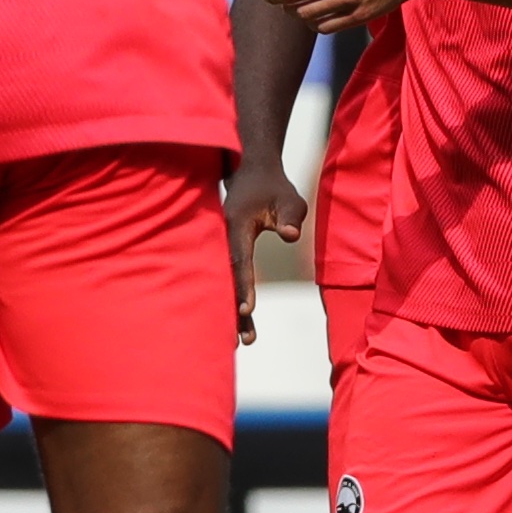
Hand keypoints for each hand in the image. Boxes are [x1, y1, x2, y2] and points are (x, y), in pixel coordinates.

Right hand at [224, 156, 308, 343]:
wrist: (251, 172)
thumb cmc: (274, 187)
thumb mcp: (290, 199)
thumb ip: (291, 216)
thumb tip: (290, 236)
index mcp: (236, 225)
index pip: (239, 260)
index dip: (243, 285)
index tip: (247, 310)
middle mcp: (223, 238)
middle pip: (227, 279)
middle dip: (233, 310)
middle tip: (243, 340)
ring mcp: (221, 245)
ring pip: (224, 282)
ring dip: (231, 309)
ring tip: (243, 340)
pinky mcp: (224, 250)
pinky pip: (227, 277)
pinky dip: (231, 298)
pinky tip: (238, 321)